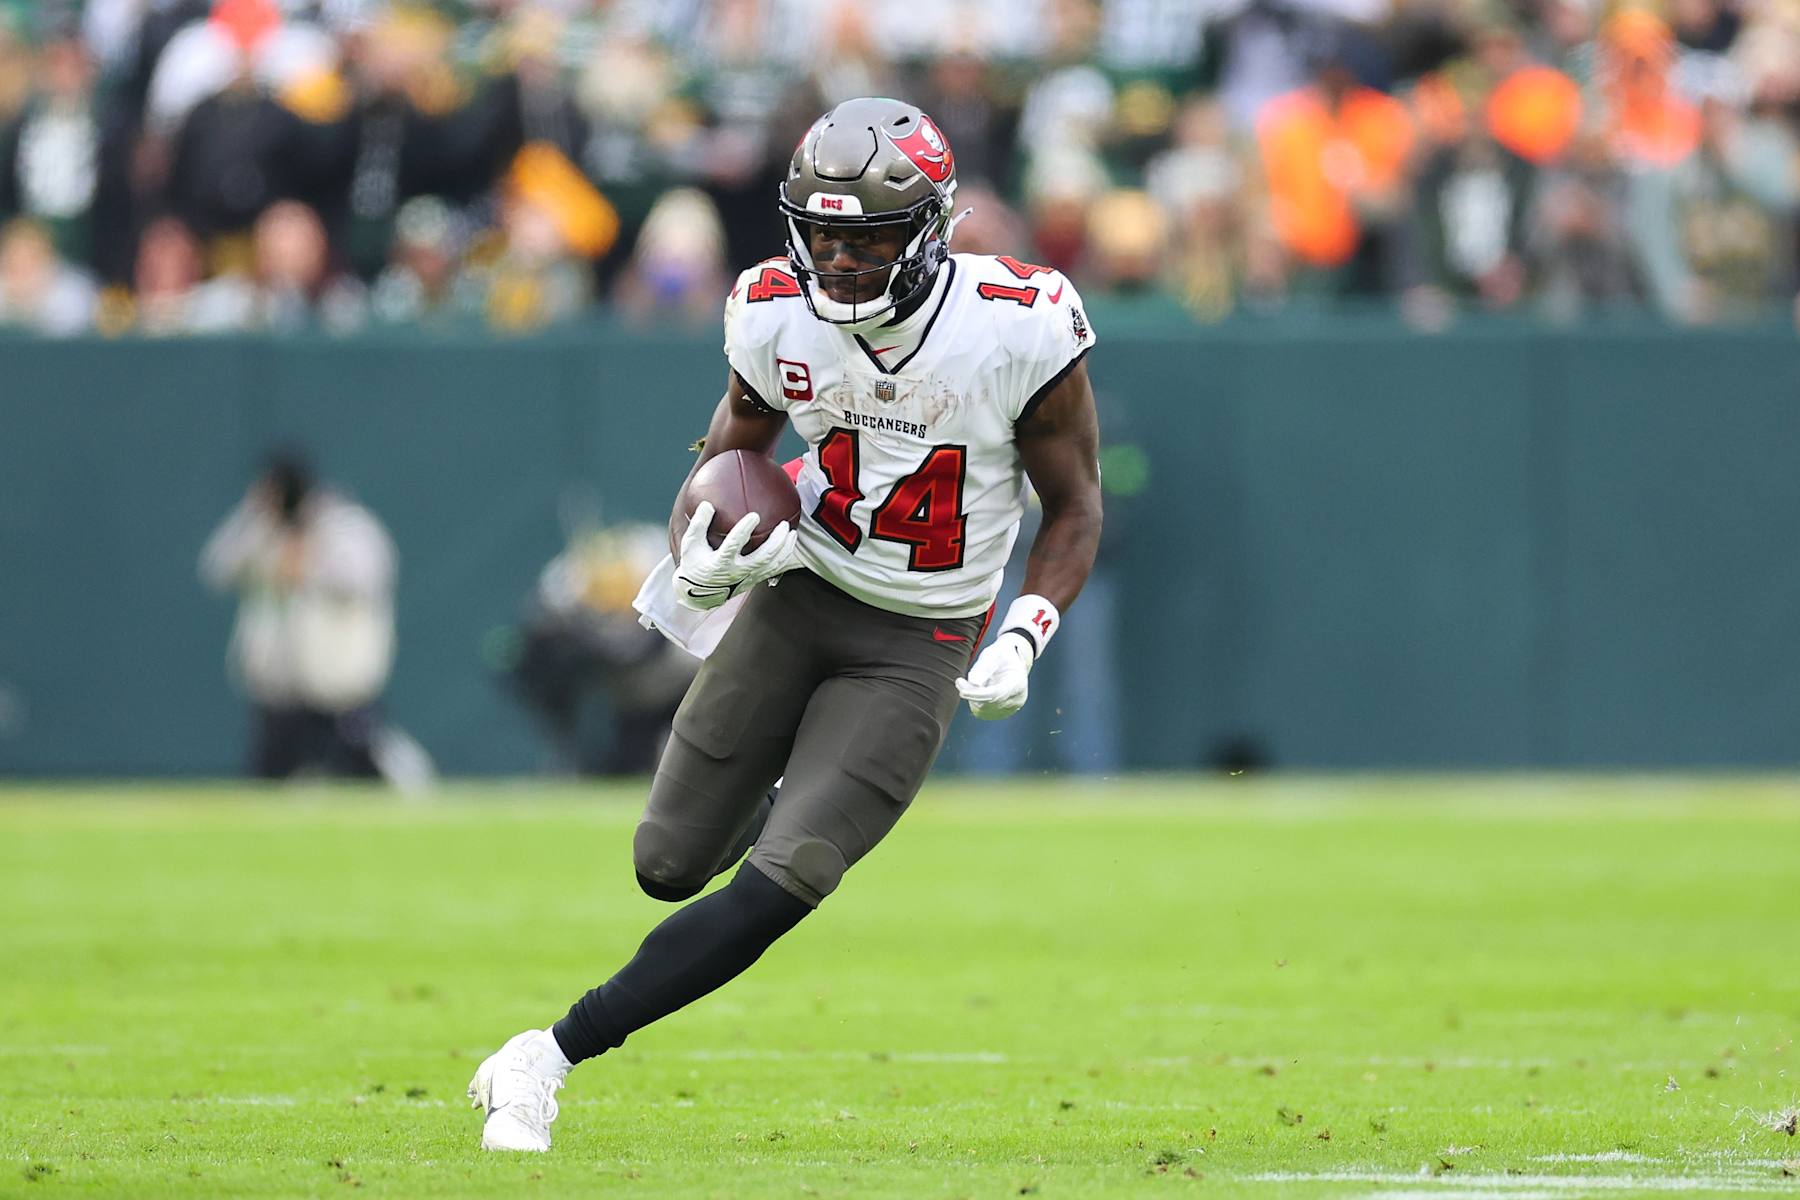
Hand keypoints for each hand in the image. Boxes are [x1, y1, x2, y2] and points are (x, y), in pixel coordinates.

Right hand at [673, 501, 799, 610]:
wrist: (698, 593)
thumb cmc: (695, 564)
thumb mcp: (690, 545)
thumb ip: (698, 525)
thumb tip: (707, 505)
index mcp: (719, 562)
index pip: (734, 546)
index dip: (744, 531)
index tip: (754, 515)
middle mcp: (736, 572)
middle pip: (762, 557)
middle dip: (775, 541)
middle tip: (784, 524)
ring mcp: (747, 578)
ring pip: (771, 565)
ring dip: (784, 549)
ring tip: (792, 532)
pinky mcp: (754, 580)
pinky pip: (774, 570)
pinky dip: (784, 557)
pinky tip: (790, 544)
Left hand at [955, 631, 1034, 719]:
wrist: (1013, 660)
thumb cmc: (1002, 654)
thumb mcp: (993, 654)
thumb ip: (983, 667)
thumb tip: (974, 683)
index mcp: (1018, 682)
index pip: (996, 694)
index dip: (978, 695)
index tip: (962, 691)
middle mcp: (1017, 699)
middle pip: (989, 703)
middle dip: (971, 694)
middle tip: (960, 682)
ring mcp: (1011, 708)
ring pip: (984, 710)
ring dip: (973, 698)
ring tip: (976, 682)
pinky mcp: (1003, 713)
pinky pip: (983, 712)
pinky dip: (976, 702)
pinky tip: (979, 690)